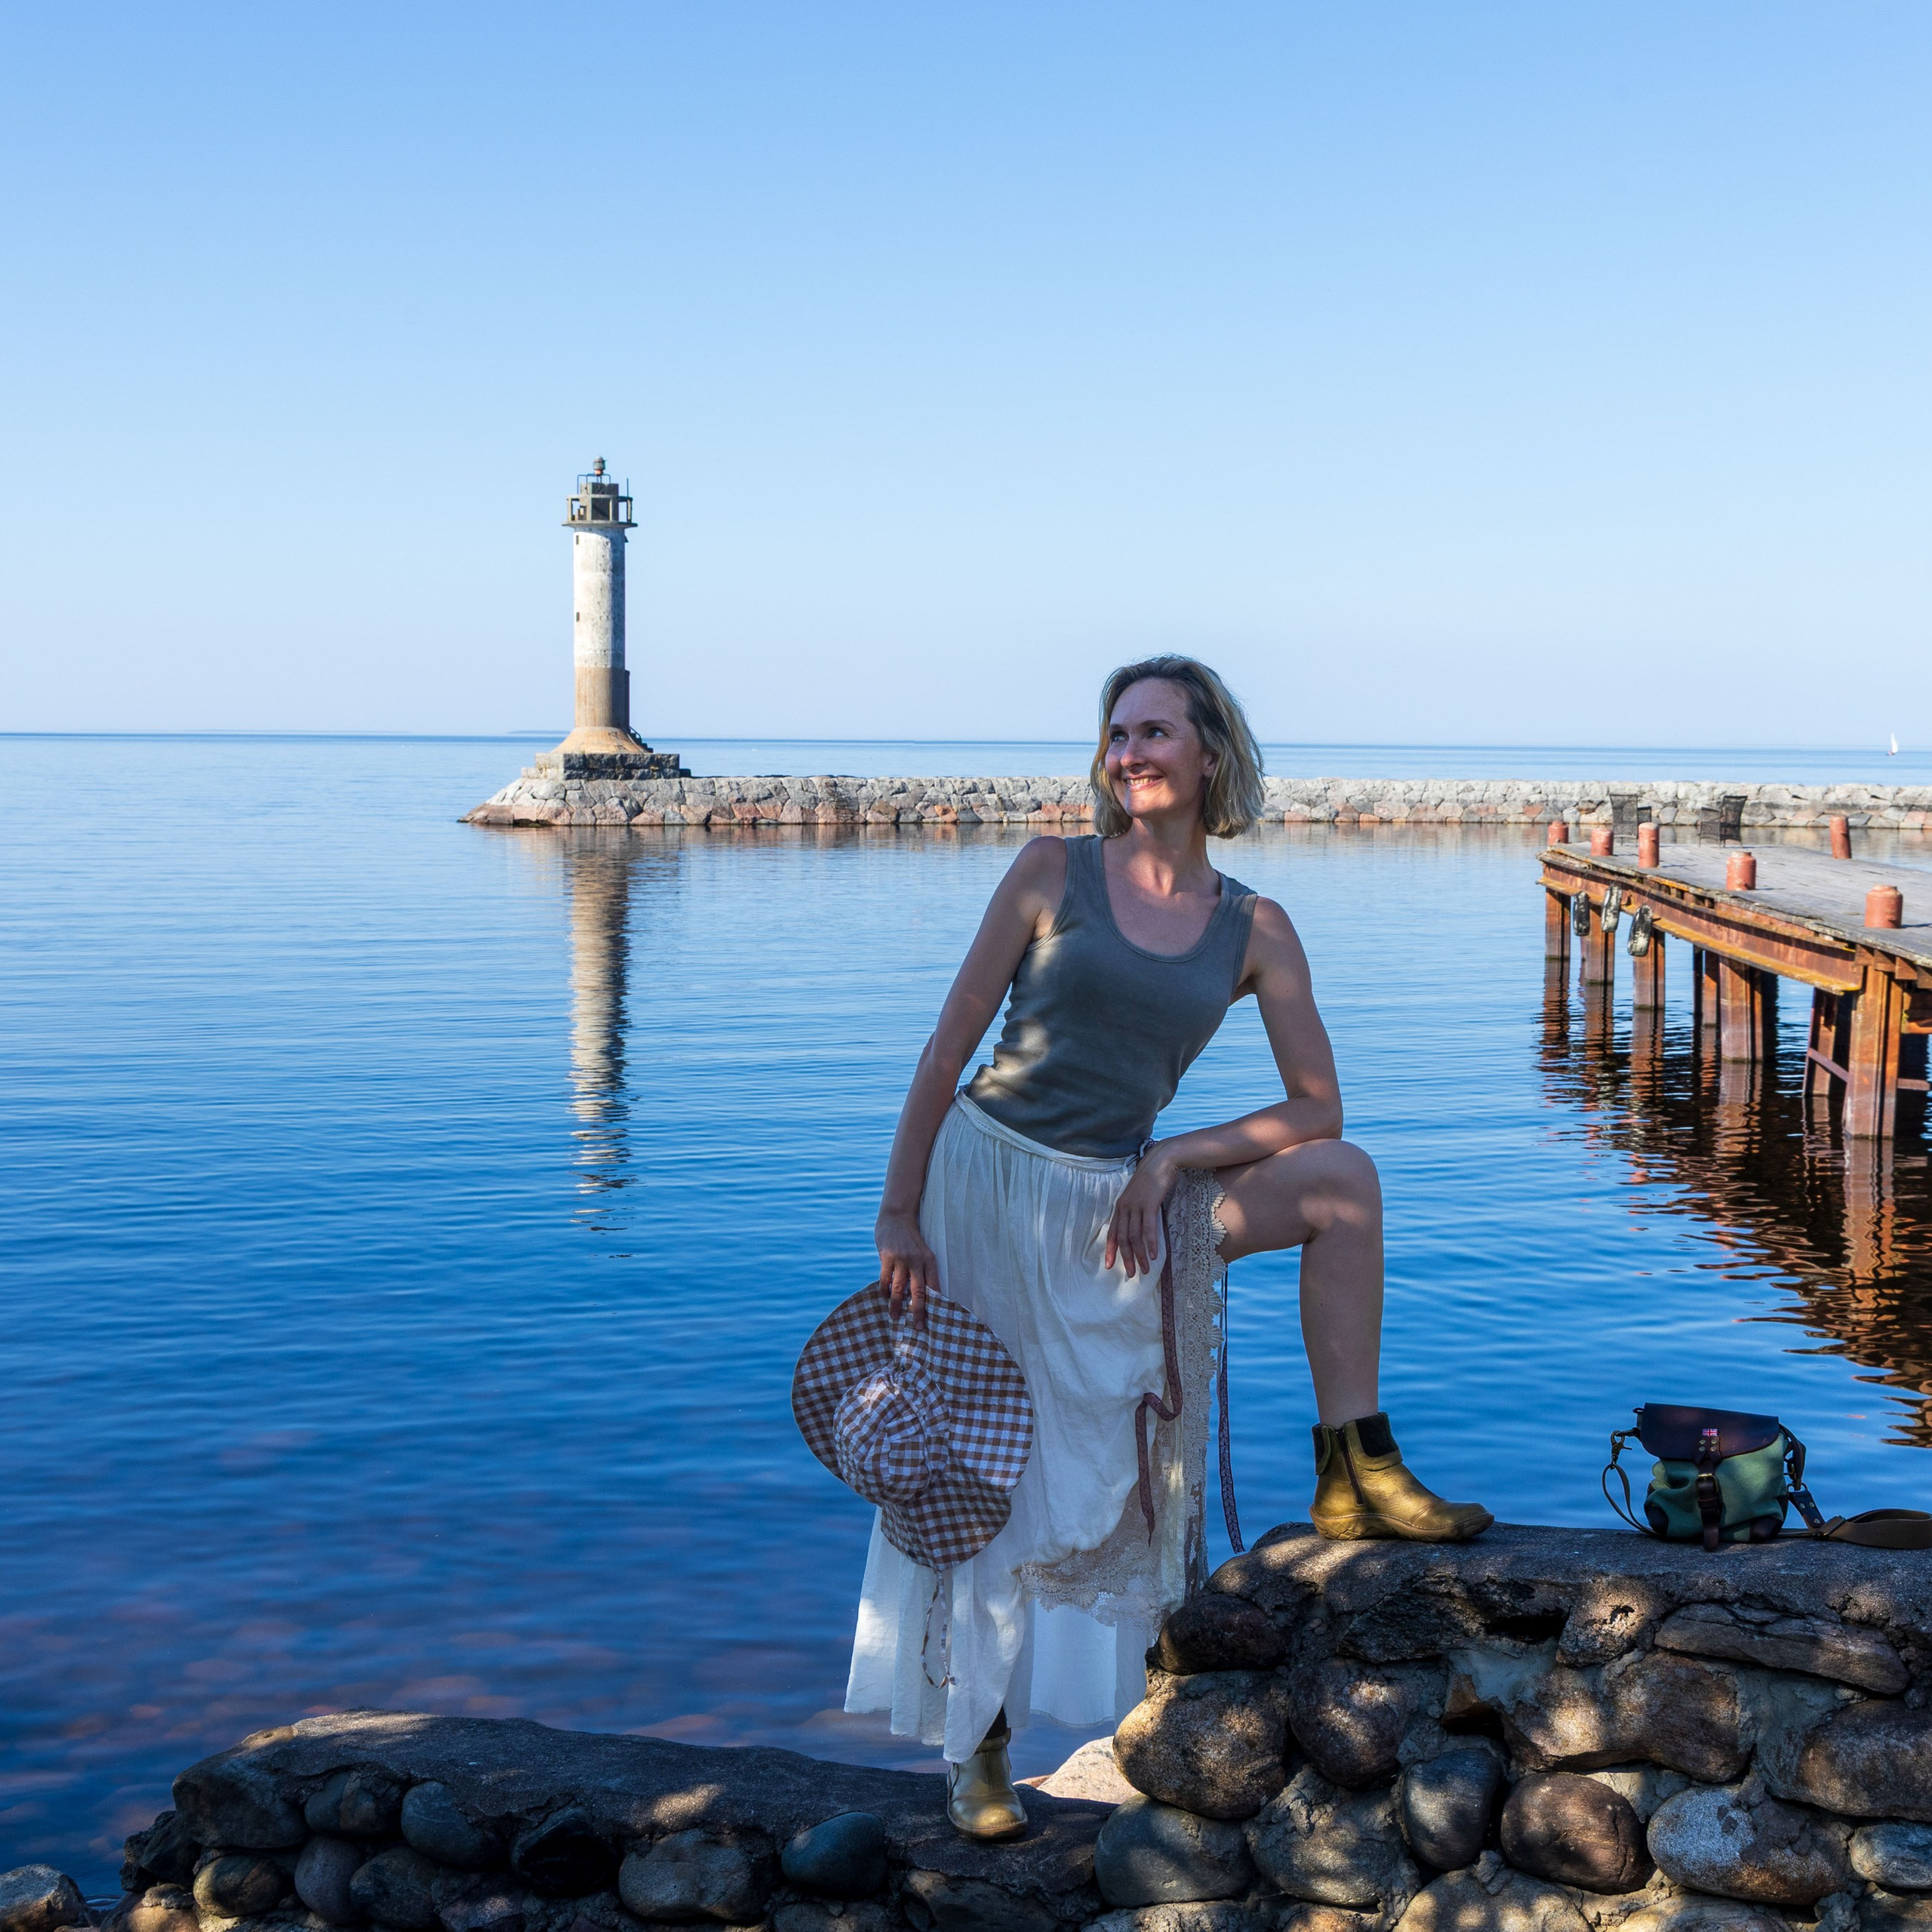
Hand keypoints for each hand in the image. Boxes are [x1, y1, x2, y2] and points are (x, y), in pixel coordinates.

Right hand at [875, 1207, 938, 1328]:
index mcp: (930, 1260)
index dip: (934, 1305)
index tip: (934, 1320)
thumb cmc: (910, 1239)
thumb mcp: (922, 1252)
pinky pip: (885, 1279)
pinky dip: (884, 1291)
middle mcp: (917, 1261)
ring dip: (896, 1306)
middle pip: (919, 1292)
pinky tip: (884, 1298)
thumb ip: (922, 1270)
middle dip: (918, 1312)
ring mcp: (901, 1259)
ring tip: (894, 1318)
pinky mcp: (887, 1257)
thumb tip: (923, 1296)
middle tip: (917, 1327)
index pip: (934, 1287)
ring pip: (899, 1289)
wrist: (896, 1217)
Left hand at [1105, 1147, 1177, 1278]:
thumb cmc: (1152, 1179)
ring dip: (1140, 1255)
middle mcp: (1125, 1207)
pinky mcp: (1149, 1204)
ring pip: (1135, 1236)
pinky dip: (1150, 1243)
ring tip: (1145, 1270)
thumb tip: (1138, 1228)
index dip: (1110, 1250)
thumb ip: (1136, 1211)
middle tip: (1130, 1274)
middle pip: (1122, 1238)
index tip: (1108, 1266)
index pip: (1112, 1232)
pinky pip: (1148, 1228)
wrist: (1161, 1161)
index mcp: (1120, 1206)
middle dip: (1125, 1258)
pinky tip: (1154, 1255)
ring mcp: (1136, 1205)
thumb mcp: (1139, 1196)